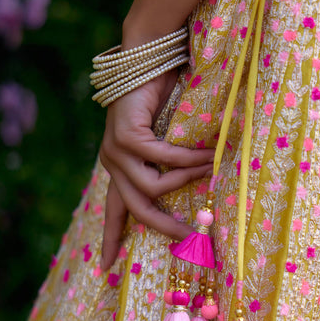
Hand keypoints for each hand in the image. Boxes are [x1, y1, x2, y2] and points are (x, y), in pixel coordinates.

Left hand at [99, 68, 213, 269]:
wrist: (146, 55)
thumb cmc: (161, 94)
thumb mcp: (166, 137)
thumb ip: (170, 163)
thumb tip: (202, 189)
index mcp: (118, 166)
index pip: (114, 209)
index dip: (111, 237)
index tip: (107, 265)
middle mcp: (112, 161)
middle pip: (135, 208)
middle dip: (162, 226)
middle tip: (187, 238)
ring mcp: (115, 150)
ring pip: (152, 187)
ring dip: (186, 179)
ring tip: (212, 168)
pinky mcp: (125, 137)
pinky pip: (163, 159)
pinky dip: (189, 159)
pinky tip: (209, 154)